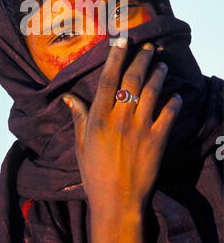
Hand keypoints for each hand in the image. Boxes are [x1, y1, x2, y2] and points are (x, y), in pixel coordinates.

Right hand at [62, 39, 182, 214]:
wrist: (117, 201)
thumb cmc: (94, 174)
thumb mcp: (81, 145)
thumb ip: (78, 118)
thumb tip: (67, 97)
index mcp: (99, 118)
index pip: (107, 79)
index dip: (115, 57)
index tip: (121, 41)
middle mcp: (120, 119)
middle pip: (132, 80)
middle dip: (141, 59)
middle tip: (148, 47)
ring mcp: (141, 128)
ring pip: (151, 92)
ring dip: (158, 75)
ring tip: (162, 64)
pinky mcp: (157, 140)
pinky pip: (168, 116)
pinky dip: (174, 103)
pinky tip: (176, 96)